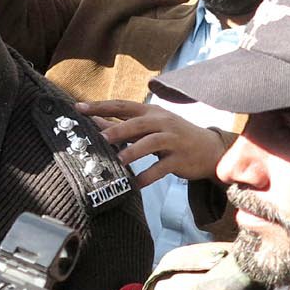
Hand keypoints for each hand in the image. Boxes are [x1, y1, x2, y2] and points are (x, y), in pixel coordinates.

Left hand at [79, 100, 229, 188]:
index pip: (122, 105)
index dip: (100, 106)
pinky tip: (135, 184)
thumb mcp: (150, 126)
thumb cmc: (173, 136)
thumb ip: (123, 124)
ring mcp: (173, 140)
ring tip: (117, 162)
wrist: (210, 149)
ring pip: (150, 144)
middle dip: (117, 130)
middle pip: (136, 124)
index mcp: (151, 112)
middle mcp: (162, 122)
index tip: (79, 108)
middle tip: (99, 138)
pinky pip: (162, 168)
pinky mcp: (180, 159)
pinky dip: (148, 176)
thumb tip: (94, 122)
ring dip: (132, 152)